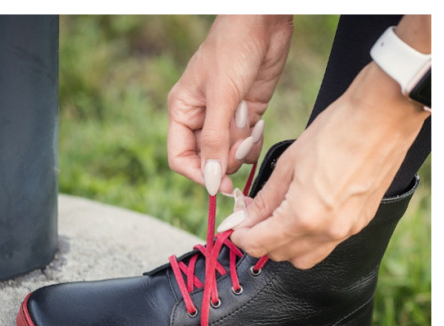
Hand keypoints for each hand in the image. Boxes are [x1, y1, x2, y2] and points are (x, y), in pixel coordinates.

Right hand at [167, 15, 292, 194]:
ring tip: (250, 125)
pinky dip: (254, 142)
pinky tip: (258, 123)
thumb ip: (214, 141)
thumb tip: (209, 180)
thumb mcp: (221, 97)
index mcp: (183, 113)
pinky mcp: (245, 117)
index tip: (218, 184)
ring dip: (242, 149)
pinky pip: (247, 145)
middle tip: (241, 145)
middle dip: (226, 159)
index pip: (181, 158)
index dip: (198, 174)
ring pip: (229, 155)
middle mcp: (201, 120)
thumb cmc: (232, 50)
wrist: (263, 23)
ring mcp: (224, 120)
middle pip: (208, 160)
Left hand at [228, 60, 429, 268]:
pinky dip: (307, 239)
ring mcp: (347, 230)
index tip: (234, 228)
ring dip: (284, 245)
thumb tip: (245, 219)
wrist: (384, 117)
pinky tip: (301, 216)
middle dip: (260, 241)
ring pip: (304, 258)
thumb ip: (264, 200)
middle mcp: (328, 232)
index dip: (241, 238)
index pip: (260, 244)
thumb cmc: (335, 132)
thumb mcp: (287, 164)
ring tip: (276, 219)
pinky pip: (325, 245)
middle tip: (252, 219)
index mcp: (304, 216)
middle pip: (280, 256)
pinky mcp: (361, 223)